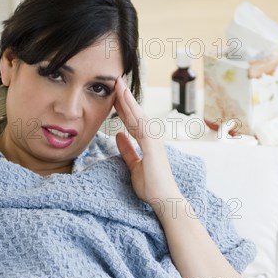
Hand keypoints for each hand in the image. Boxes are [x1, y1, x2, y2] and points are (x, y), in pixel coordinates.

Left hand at [113, 76, 181, 209]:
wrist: (163, 198)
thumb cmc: (151, 184)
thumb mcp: (133, 165)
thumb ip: (127, 150)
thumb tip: (118, 135)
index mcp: (147, 141)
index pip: (132, 120)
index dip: (123, 106)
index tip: (114, 93)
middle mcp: (152, 137)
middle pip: (135, 113)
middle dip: (125, 96)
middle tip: (116, 79)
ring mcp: (153, 140)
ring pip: (138, 114)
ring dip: (128, 98)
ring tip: (118, 83)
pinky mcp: (152, 145)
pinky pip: (140, 124)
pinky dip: (132, 111)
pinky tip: (125, 101)